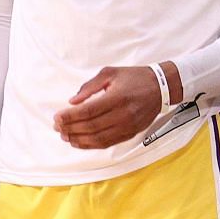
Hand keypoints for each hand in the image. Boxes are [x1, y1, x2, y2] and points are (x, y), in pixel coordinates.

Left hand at [53, 64, 175, 149]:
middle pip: (91, 126)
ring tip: (64, 136)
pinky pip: (107, 143)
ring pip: (98, 138)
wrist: (162, 88)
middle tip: (57, 127)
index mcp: (117, 97)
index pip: (88, 111)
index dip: (70, 116)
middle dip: (70, 128)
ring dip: (78, 139)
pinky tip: (79, 142)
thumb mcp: (110, 73)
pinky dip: (90, 145)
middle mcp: (123, 114)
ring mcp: (128, 126)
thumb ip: (89, 87)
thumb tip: (72, 101)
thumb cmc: (135, 78)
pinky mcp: (130, 133)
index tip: (57, 117)